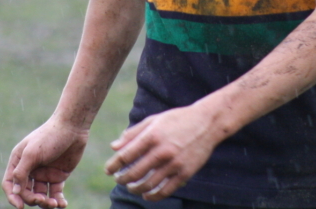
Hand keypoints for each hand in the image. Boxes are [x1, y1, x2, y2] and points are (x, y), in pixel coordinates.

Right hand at [2, 119, 89, 208]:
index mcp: (19, 161)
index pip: (10, 183)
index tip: (20, 206)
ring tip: (54, 204)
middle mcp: (30, 169)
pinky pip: (55, 193)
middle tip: (42, 200)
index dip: (13, 196)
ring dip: (45, 203)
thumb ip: (21, 172)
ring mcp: (44, 173)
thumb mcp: (32, 153)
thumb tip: (15, 192)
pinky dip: (58, 201)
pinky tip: (62, 204)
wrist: (73, 127)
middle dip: (32, 199)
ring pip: (40, 195)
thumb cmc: (50, 137)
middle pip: (25, 192)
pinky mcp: (58, 176)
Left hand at [104, 104, 222, 200]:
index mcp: (152, 135)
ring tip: (131, 187)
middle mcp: (162, 151)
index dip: (113, 165)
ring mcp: (174, 163)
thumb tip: (114, 147)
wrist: (207, 122)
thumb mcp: (154, 120)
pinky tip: (146, 195)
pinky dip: (153, 196)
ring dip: (135, 189)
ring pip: (148, 184)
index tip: (108, 170)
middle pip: (135, 173)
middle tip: (118, 179)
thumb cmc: (178, 119)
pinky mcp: (185, 173)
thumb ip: (133, 133)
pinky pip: (165, 190)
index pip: (126, 155)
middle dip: (122, 179)